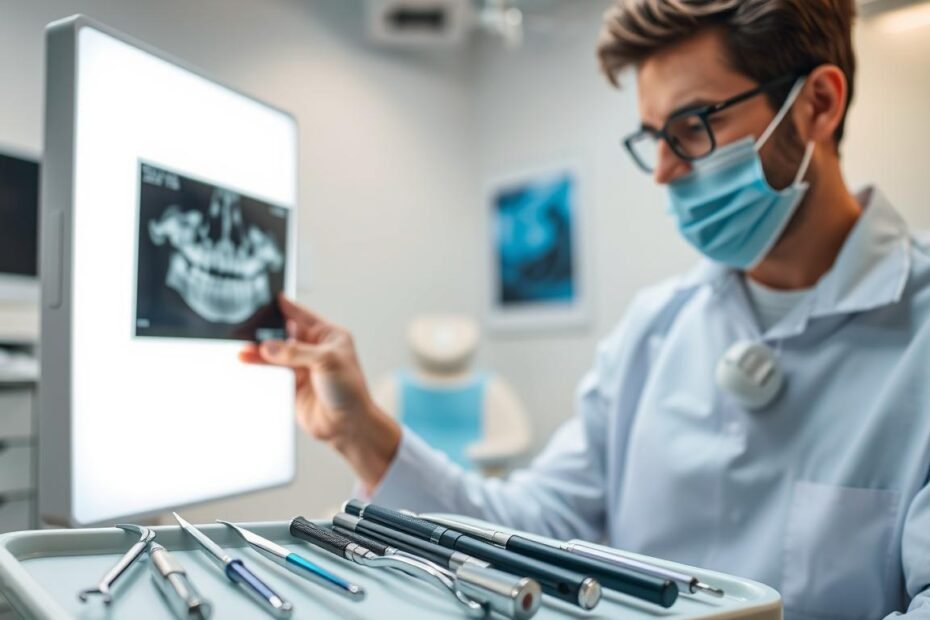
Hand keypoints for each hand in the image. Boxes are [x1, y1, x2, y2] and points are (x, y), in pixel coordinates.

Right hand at [240, 295, 400, 490]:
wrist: (348, 426)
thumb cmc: (351, 391)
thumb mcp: (326, 362)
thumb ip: (295, 352)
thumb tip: (269, 346)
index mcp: (329, 336)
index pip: (302, 315)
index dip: (284, 306)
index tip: (266, 298)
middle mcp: (316, 349)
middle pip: (285, 333)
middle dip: (267, 331)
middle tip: (248, 328)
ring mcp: (303, 366)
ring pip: (276, 353)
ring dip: (260, 351)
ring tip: (244, 349)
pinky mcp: (293, 384)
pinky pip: (273, 371)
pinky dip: (260, 367)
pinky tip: (249, 362)